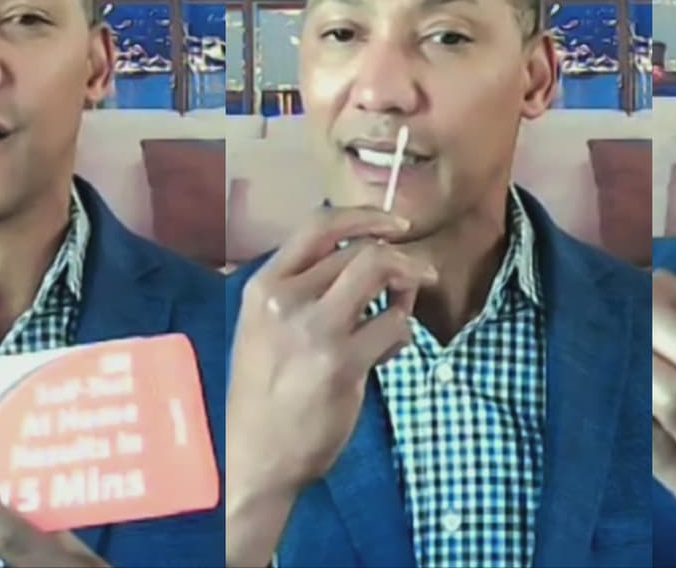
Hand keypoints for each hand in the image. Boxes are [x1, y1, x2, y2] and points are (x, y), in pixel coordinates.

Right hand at [225, 207, 436, 564]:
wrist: (256, 457)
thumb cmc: (265, 393)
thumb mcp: (265, 328)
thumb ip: (304, 291)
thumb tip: (364, 257)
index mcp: (263, 287)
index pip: (318, 225)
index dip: (365, 217)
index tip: (396, 225)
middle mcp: (284, 299)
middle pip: (360, 250)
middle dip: (401, 258)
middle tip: (420, 275)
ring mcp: (314, 330)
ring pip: (381, 274)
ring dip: (407, 285)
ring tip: (403, 308)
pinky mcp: (342, 363)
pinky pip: (394, 325)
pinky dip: (402, 332)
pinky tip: (389, 350)